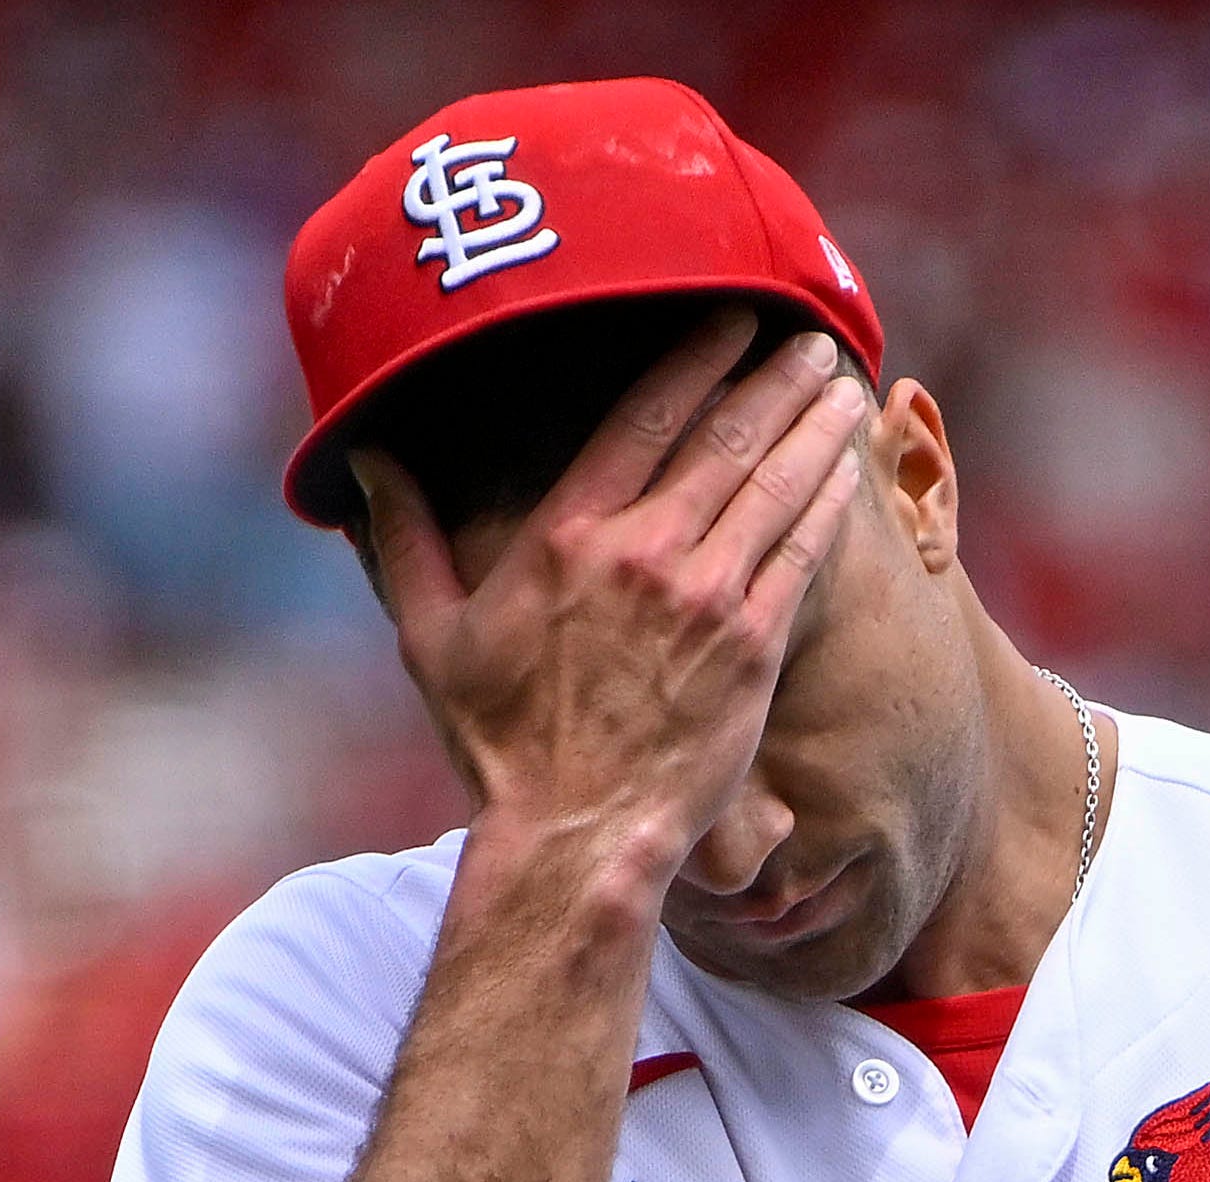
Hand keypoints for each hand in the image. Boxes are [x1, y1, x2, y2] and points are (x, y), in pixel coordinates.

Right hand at [351, 310, 865, 896]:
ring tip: (840, 386)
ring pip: (772, 487)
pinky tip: (845, 472)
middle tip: (809, 337)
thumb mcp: (431, 638)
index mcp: (568, 535)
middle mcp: (644, 552)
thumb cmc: (501, 746)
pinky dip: (826, 507)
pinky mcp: (753, 650)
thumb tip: (364, 462)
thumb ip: (405, 539)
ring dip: (811, 430)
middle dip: (772, 379)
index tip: (733, 318)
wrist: (576, 835)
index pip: (644, 416)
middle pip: (723, 437)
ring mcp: (707, 599)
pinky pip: (799, 557)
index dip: (697, 356)